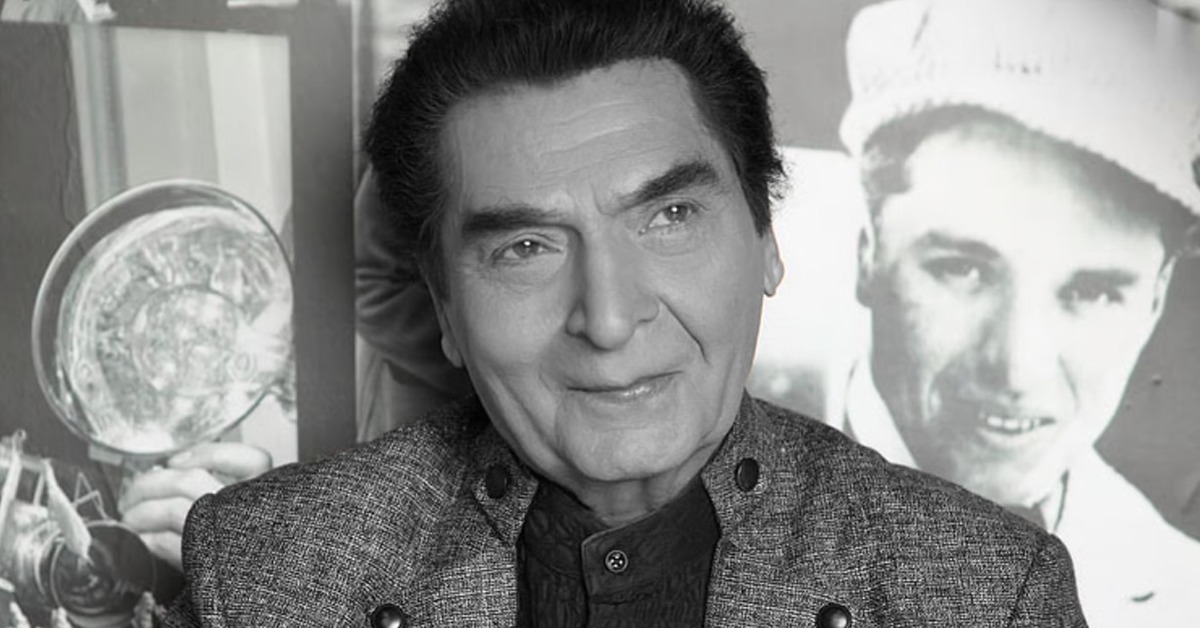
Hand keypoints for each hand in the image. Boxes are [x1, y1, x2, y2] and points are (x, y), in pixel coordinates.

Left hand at [119, 442, 270, 570]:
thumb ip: (228, 492)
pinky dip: (147, 538)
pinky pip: (168, 542)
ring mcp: (228, 535)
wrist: (256, 605)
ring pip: (175, 507)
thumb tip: (175, 471)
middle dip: (152, 483)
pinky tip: (142, 540)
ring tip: (131, 518)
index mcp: (267, 496)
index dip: (208, 452)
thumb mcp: (253, 518)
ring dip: (142, 511)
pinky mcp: (205, 563)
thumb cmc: (251, 558)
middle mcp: (249, 510)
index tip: (178, 460)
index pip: (251, 458)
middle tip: (134, 492)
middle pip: (193, 478)